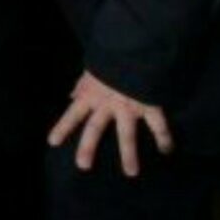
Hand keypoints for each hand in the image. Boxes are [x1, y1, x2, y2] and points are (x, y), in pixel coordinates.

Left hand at [48, 70, 173, 176]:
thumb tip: (72, 94)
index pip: (74, 113)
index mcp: (92, 94)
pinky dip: (164, 137)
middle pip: (95, 128)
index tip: (52, 142)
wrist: (135, 46)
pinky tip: (167, 150)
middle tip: (82, 166)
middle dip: (88, 147)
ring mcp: (128, 106)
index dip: (63, 127)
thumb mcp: (93, 69)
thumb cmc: (112, 58)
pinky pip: (158, 125)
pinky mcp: (148, 104)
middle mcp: (107, 103)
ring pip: (126, 134)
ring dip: (128, 154)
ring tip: (131, 172)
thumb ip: (83, 84)